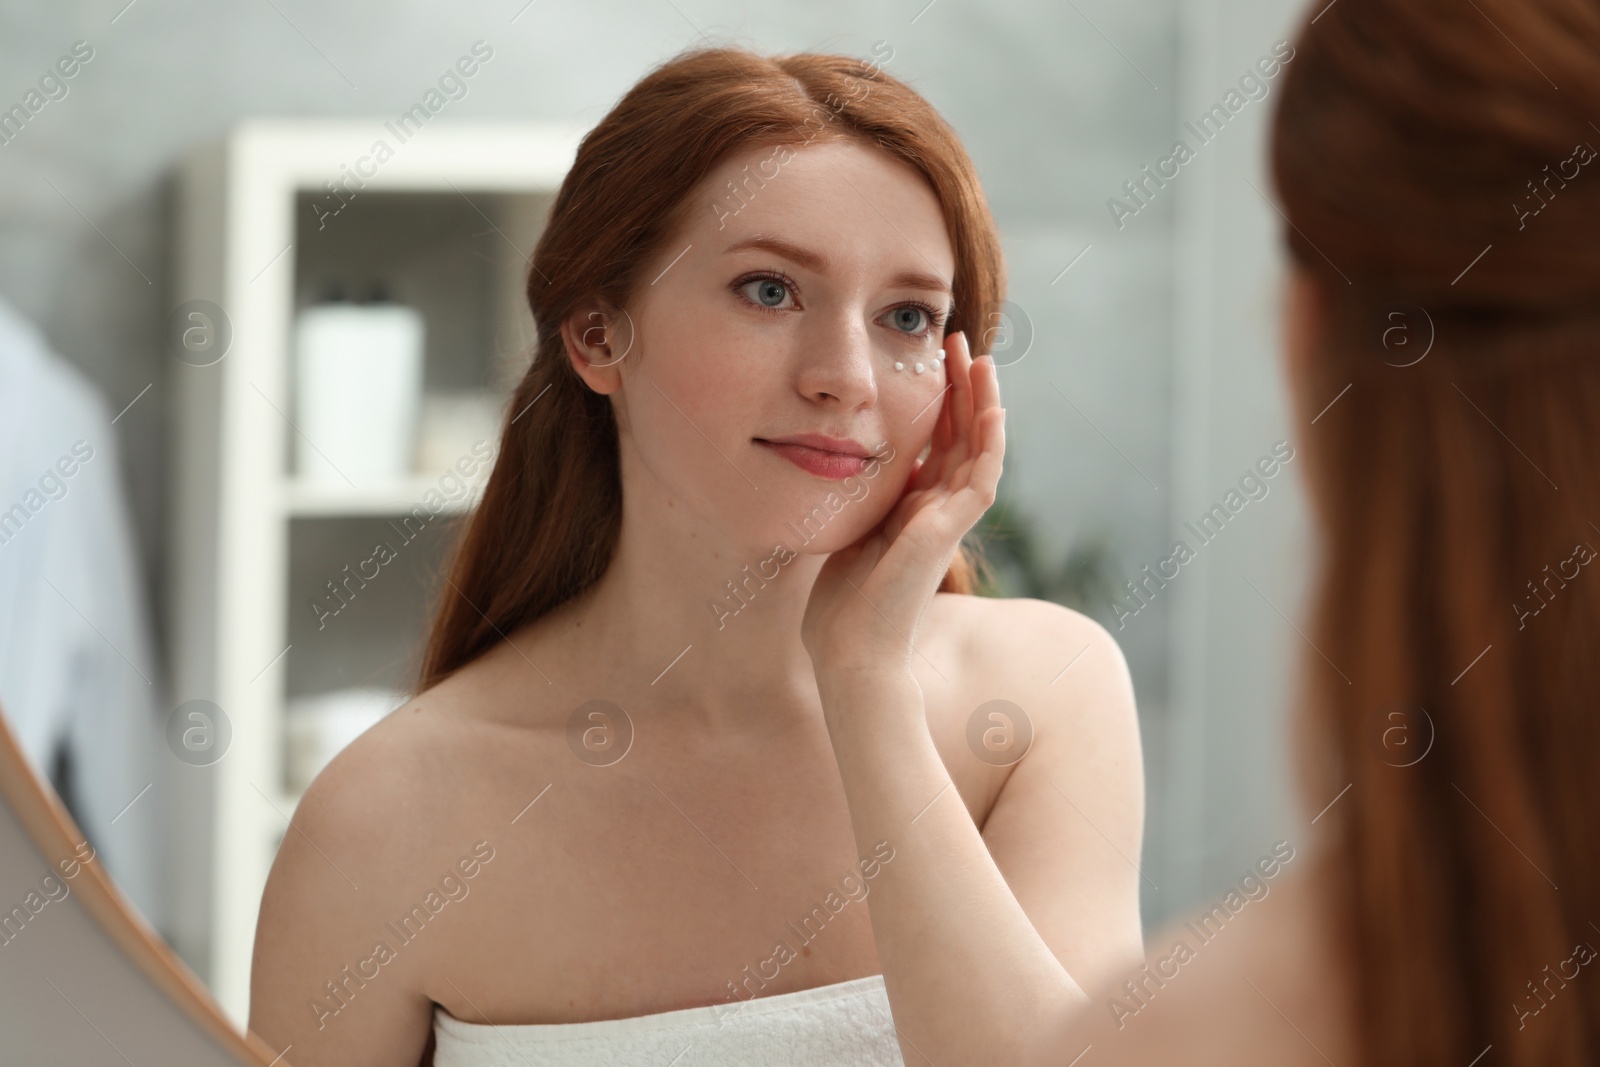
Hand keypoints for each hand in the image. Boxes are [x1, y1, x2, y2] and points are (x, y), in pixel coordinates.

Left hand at [801, 328, 1005, 684]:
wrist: (850, 653)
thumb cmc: (840, 609)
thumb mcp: (845, 533)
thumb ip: (857, 502)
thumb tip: (838, 463)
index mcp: (912, 510)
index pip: (935, 444)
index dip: (937, 402)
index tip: (928, 360)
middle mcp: (936, 511)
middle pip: (960, 436)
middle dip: (960, 387)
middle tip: (956, 341)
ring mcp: (946, 521)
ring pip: (978, 450)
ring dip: (981, 402)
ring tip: (978, 357)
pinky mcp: (947, 532)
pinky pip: (981, 480)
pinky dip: (989, 443)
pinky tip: (991, 407)